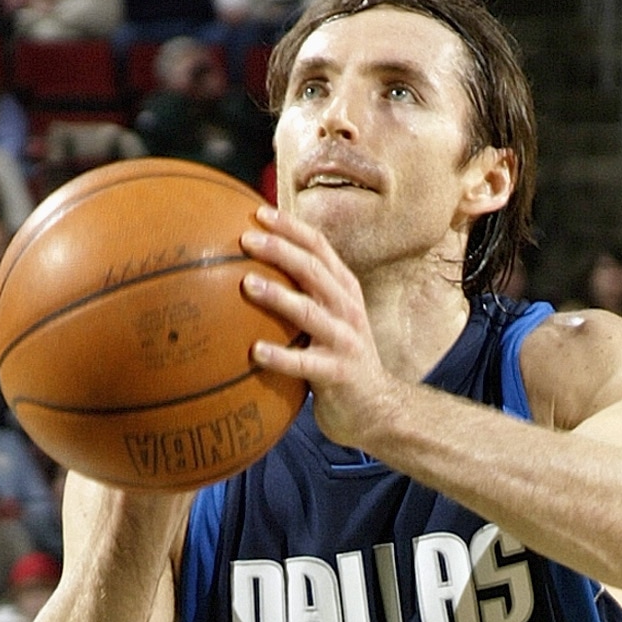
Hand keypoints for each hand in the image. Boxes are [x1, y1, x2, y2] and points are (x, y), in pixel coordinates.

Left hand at [239, 213, 388, 448]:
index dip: (291, 227)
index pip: (319, 247)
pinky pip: (304, 364)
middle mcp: (347, 309)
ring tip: (247, 284)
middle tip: (246, 239)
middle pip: (314, 270)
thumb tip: (248, 272)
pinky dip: (280, 357)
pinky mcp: (338, 374)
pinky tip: (254, 351)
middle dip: (281, 250)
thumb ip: (302, 295)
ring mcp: (345, 341)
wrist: (375, 408)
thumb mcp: (327, 320)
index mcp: (344, 290)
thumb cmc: (338, 360)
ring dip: (278, 296)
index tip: (258, 212)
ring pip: (310, 312)